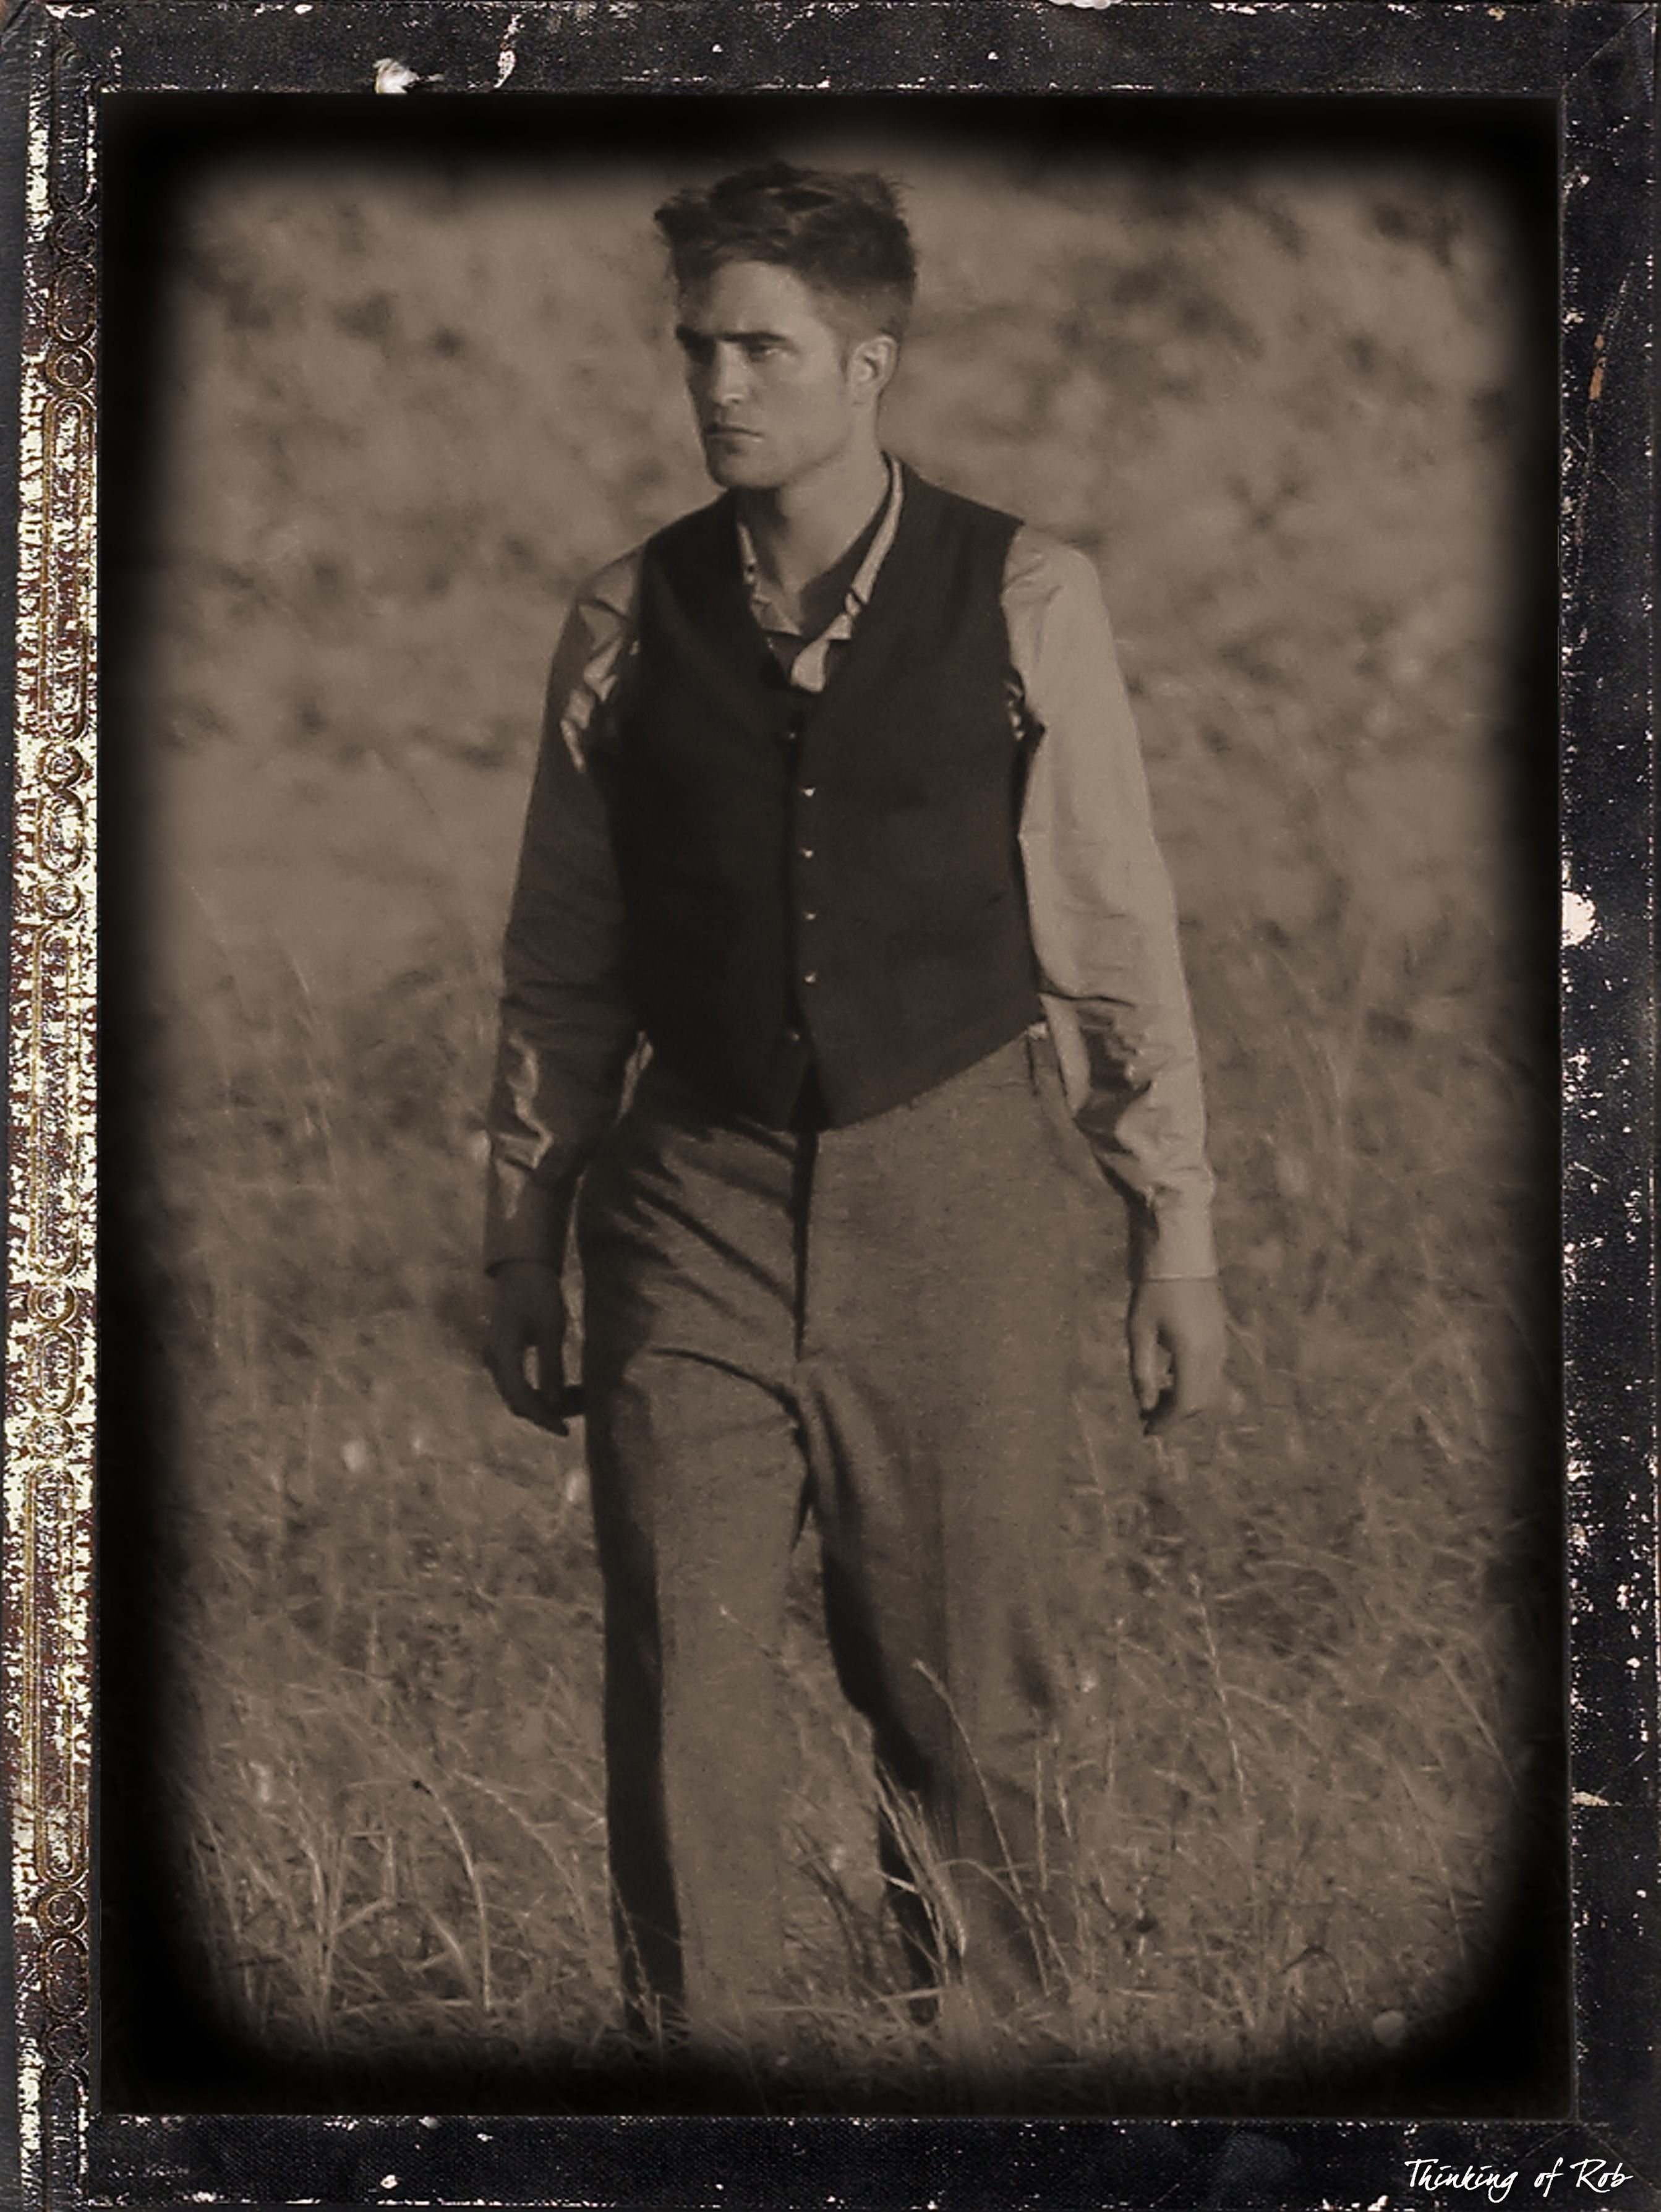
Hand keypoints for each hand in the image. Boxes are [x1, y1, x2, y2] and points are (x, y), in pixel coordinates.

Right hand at [483, 1259, 571, 1433]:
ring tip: (579, 1397)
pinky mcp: (505, 1353)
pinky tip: (565, 1386)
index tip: (565, 1431)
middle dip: (547, 1411)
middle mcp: (494, 1361)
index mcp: (503, 1355)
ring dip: (546, 1401)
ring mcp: (497, 1357)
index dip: (542, 1418)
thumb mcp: (550, 1330)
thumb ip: (551, 1369)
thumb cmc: (537, 1293)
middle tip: (579, 1411)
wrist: (521, 1266)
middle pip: (517, 1400)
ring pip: (519, 1392)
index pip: (520, 1399)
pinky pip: (520, 1380)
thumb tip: (554, 1405)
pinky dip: (541, 1388)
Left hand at [1127, 1275, 1227, 1436]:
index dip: (1168, 1422)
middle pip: (1200, 1401)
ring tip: (1155, 1397)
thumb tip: (1145, 1406)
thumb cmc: (1153, 1291)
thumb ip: (1142, 1372)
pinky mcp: (1219, 1334)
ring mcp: (1220, 1343)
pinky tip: (1169, 1375)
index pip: (1187, 1404)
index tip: (1147, 1431)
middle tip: (1147, 1416)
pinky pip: (1211, 1371)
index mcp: (1193, 1354)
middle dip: (1175, 1415)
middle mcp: (1213, 1353)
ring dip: (1184, 1399)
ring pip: (1208, 1388)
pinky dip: (1192, 1383)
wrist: (1180, 1255)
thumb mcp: (1139, 1333)